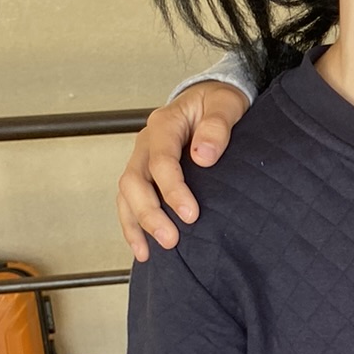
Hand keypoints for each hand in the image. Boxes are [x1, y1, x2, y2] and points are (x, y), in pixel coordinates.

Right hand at [116, 81, 249, 259]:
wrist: (210, 101)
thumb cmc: (219, 103)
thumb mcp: (226, 104)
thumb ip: (217, 126)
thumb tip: (204, 156)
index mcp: (164, 124)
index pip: (162, 161)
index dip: (173, 190)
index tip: (191, 214)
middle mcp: (146, 143)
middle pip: (135, 181)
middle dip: (150, 214)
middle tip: (171, 239)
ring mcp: (142, 160)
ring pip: (126, 195)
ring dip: (137, 224)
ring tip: (150, 252)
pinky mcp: (145, 175)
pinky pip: (129, 201)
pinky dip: (132, 226)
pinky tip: (142, 249)